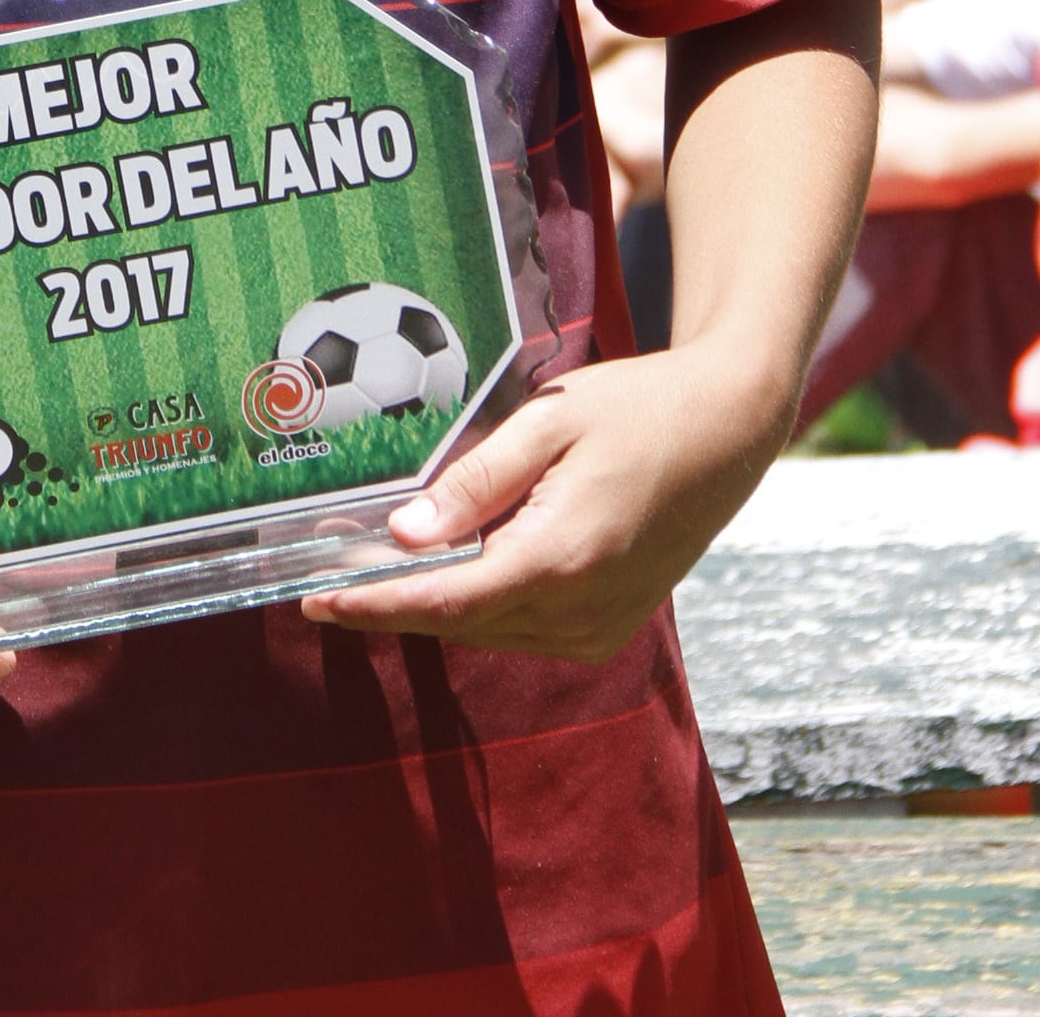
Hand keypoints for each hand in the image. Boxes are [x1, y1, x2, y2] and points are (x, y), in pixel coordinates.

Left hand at [300, 343, 784, 664]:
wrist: (725, 431)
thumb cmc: (634, 410)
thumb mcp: (548, 423)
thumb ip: (475, 481)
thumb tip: (403, 535)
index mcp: (561, 558)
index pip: (445, 602)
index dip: (373, 606)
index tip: (313, 601)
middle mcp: (581, 610)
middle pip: (460, 622)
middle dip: (392, 603)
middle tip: (326, 577)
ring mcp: (599, 627)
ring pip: (489, 629)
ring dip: (435, 604)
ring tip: (374, 570)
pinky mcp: (608, 627)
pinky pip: (523, 627)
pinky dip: (482, 603)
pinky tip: (453, 566)